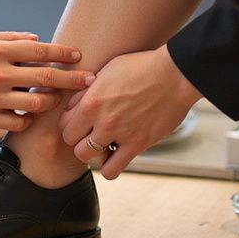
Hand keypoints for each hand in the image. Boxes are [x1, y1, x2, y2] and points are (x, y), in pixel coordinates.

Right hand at [0, 31, 92, 131]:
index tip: (78, 56)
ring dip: (50, 103)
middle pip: (46, 78)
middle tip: (89, 81)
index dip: (62, 53)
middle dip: (72, 80)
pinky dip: (26, 120)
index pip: (39, 50)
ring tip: (54, 101)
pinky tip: (26, 116)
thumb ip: (8, 39)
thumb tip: (36, 39)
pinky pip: (17, 123)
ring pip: (36, 104)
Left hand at [58, 45, 201, 179]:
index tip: (82, 123)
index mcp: (91, 100)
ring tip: (104, 146)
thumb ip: (88, 90)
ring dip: (93, 154)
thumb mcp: (107, 70)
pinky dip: (110, 168)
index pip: (64, 124)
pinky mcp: (137, 144)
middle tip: (92, 135)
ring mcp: (119, 133)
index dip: (71, 124)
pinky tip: (117, 156)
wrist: (174, 74)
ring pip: (87, 158)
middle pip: (72, 143)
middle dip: (79, 140)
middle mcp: (101, 119)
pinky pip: (112, 170)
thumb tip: (75, 104)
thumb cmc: (142, 67)